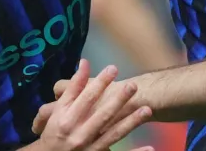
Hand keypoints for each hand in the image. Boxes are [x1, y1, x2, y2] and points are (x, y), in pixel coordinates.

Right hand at [31, 60, 152, 150]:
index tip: (113, 69)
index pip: (86, 98)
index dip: (100, 83)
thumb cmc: (55, 130)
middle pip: (102, 115)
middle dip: (118, 100)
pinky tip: (150, 147)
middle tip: (133, 85)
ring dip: (131, 123)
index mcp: (68, 119)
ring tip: (147, 109)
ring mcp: (91, 148)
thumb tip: (85, 62)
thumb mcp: (58, 109)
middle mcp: (79, 134)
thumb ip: (73, 87)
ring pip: (114, 134)